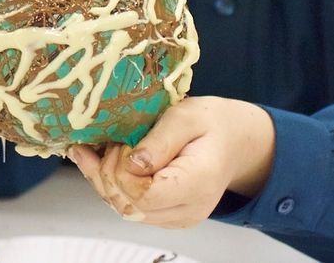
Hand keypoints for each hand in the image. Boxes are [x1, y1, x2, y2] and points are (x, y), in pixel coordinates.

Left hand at [71, 97, 275, 228]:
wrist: (233, 142)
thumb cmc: (211, 124)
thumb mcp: (186, 116)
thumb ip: (159, 141)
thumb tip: (131, 164)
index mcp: (199, 183)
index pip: (145, 196)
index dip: (123, 172)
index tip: (124, 144)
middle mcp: (190, 210)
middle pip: (131, 207)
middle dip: (109, 174)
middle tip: (114, 143)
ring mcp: (178, 218)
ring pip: (126, 211)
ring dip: (105, 181)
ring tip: (100, 150)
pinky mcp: (167, 217)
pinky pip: (131, 209)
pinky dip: (112, 186)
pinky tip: (102, 162)